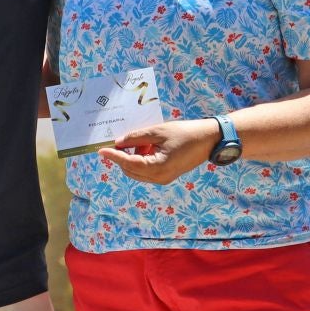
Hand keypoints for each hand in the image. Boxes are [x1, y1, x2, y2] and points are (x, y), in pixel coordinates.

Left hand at [97, 119, 219, 183]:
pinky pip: (146, 171)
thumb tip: (119, 142)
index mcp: (157, 168)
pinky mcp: (166, 176)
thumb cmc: (185, 133)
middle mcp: (158, 178)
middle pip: (130, 170)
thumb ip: (136, 138)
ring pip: (137, 172)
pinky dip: (141, 161)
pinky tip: (148, 147)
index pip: (128, 163)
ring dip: (132, 158)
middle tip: (122, 140)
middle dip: (122, 157)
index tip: (101, 150)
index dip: (114, 156)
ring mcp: (162, 179)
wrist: (208, 140)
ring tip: (142, 142)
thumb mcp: (158, 131)